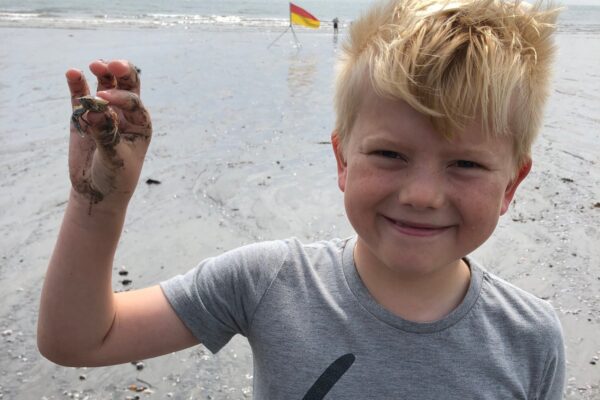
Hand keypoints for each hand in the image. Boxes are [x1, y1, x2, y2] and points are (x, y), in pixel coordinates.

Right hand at [66, 60, 151, 211]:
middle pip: (126, 84)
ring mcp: (104, 113)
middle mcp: (125, 113)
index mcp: (141, 123)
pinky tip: (72, 73)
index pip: (132, 101)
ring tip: (94, 65)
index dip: (118, 97)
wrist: (97, 191)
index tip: (102, 99)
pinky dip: (77, 84)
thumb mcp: (114, 158)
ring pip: (105, 84)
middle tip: (110, 64)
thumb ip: (105, 134)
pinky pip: (81, 96)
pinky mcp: (84, 116)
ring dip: (101, 72)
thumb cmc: (115, 176)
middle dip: (120, 71)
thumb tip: (94, 110)